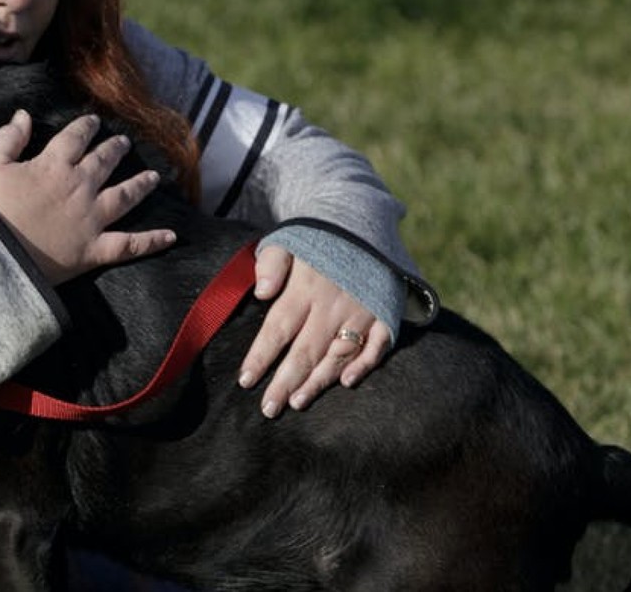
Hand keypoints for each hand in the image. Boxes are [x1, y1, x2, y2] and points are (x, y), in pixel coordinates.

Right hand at [0, 110, 175, 284]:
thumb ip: (8, 137)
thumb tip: (23, 115)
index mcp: (53, 166)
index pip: (76, 138)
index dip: (86, 127)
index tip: (93, 121)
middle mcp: (79, 187)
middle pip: (104, 161)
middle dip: (115, 149)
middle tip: (124, 142)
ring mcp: (91, 219)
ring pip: (124, 196)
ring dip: (140, 184)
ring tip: (153, 177)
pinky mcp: (95, 249)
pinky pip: (130, 244)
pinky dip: (152, 241)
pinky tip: (172, 236)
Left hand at [237, 244, 389, 416]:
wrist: (363, 221)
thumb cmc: (316, 239)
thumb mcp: (287, 240)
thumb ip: (271, 264)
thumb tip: (261, 292)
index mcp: (304, 287)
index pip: (278, 328)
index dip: (261, 357)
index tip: (245, 381)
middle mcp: (332, 304)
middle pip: (305, 350)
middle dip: (285, 382)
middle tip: (269, 409)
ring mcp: (361, 310)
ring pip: (338, 353)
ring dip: (319, 380)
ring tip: (298, 402)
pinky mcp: (384, 312)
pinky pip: (377, 345)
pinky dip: (364, 364)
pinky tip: (347, 382)